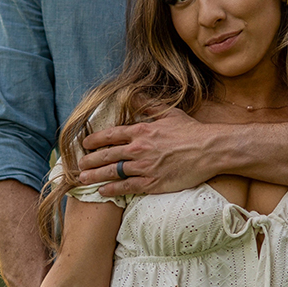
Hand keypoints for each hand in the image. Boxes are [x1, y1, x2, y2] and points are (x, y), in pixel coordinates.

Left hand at [78, 108, 215, 196]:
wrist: (209, 150)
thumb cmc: (191, 131)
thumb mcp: (169, 113)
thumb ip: (148, 105)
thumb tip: (133, 95)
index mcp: (141, 130)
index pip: (111, 135)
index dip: (95, 140)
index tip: (85, 144)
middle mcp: (139, 149)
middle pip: (107, 155)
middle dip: (90, 160)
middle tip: (79, 164)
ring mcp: (145, 167)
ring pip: (113, 172)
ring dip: (95, 176)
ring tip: (83, 179)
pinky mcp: (153, 183)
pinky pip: (127, 187)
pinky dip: (112, 189)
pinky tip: (102, 191)